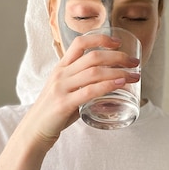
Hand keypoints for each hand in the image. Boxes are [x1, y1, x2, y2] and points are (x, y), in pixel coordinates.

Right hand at [20, 33, 139, 147]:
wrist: (33, 131)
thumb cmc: (53, 112)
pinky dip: (108, 85)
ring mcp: (61, 88)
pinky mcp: (64, 103)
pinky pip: (90, 91)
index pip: (80, 43)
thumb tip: (107, 84)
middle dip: (118, 57)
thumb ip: (82, 85)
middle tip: (135, 62)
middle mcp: (61, 74)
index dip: (100, 39)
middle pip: (93, 56)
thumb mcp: (65, 90)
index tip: (118, 43)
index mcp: (61, 68)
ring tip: (134, 75)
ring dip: (118, 72)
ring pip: (94, 72)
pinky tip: (121, 84)